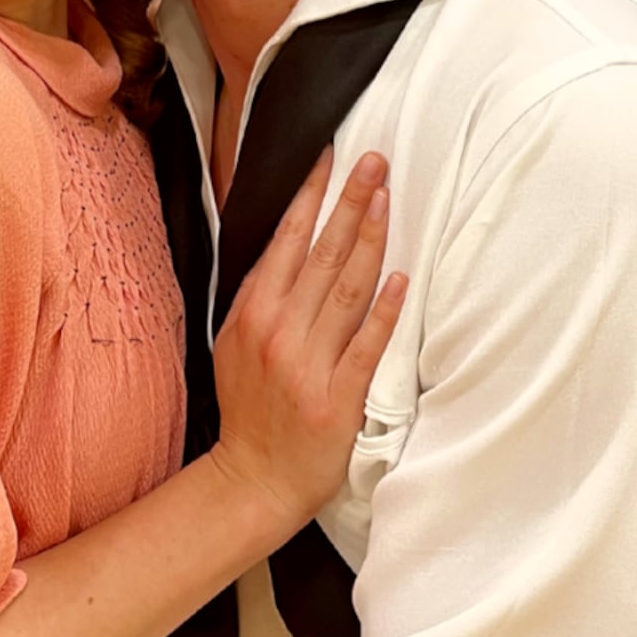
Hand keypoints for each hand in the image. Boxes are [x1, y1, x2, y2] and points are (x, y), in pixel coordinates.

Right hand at [209, 149, 406, 526]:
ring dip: (370, 238)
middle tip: (374, 159)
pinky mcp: (338, 396)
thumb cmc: (250, 406)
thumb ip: (261, 294)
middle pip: (322, 252)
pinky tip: (401, 276)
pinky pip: (367, 344)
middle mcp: (279, 330)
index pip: (286, 239)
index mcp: (253, 312)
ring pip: (346, 287)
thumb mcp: (235, 341)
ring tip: (387, 197)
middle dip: (349, 200)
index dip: (311, 195)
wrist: (253, 479)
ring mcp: (309, 363)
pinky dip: (385, 308)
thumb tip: (287, 240)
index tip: (331, 157)